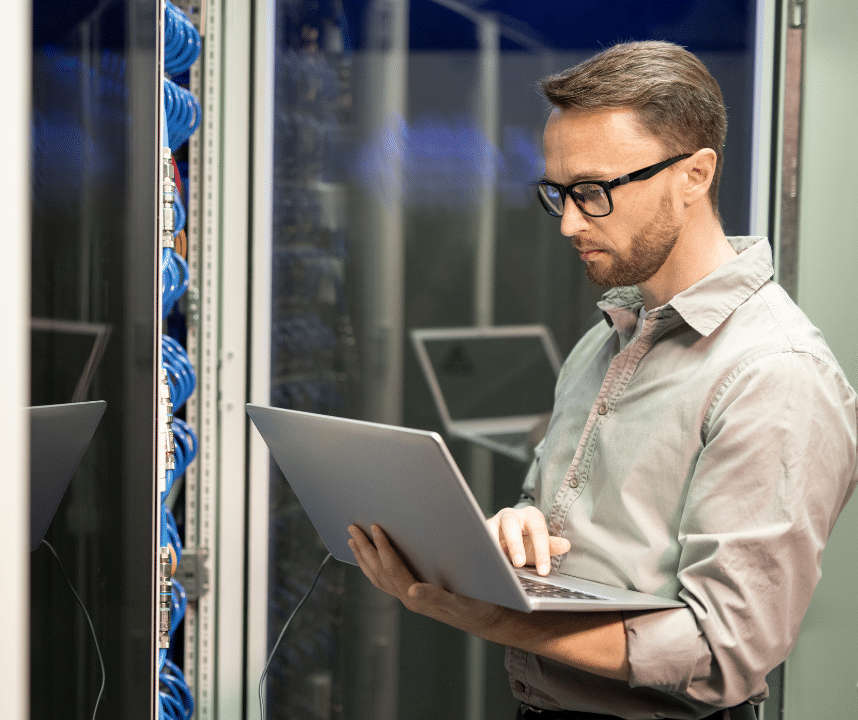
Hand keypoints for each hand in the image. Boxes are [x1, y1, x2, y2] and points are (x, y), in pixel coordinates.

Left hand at [347, 524, 506, 635]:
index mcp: (416, 597)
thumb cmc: (474, 606)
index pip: (393, 568)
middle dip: (365, 548)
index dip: (383, 547)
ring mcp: (407, 598)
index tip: (375, 527)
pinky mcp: (410, 596)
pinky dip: (372, 567)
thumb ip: (434, 596)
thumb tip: (411, 590)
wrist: (482, 618)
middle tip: (352, 528)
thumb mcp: (459, 601)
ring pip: (377, 577)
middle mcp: (407, 598)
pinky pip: (383, 581)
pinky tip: (369, 558)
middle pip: (379, 571)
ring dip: (364, 557)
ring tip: (353, 540)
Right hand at [486, 506, 570, 575]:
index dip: (541, 552)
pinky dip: (483, 548)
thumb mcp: (539, 544)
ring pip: (491, 528)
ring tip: (498, 562)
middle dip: (515, 544)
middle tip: (519, 563)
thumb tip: (566, 545)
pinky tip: (486, 561)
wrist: (508, 535)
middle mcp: (512, 515)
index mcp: (531, 516)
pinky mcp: (483, 529)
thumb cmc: (526, 540)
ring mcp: (495, 521)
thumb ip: (551, 545)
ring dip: (494, 545)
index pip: (538, 532)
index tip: (543, 571)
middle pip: (511, 524)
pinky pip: (480, 537)